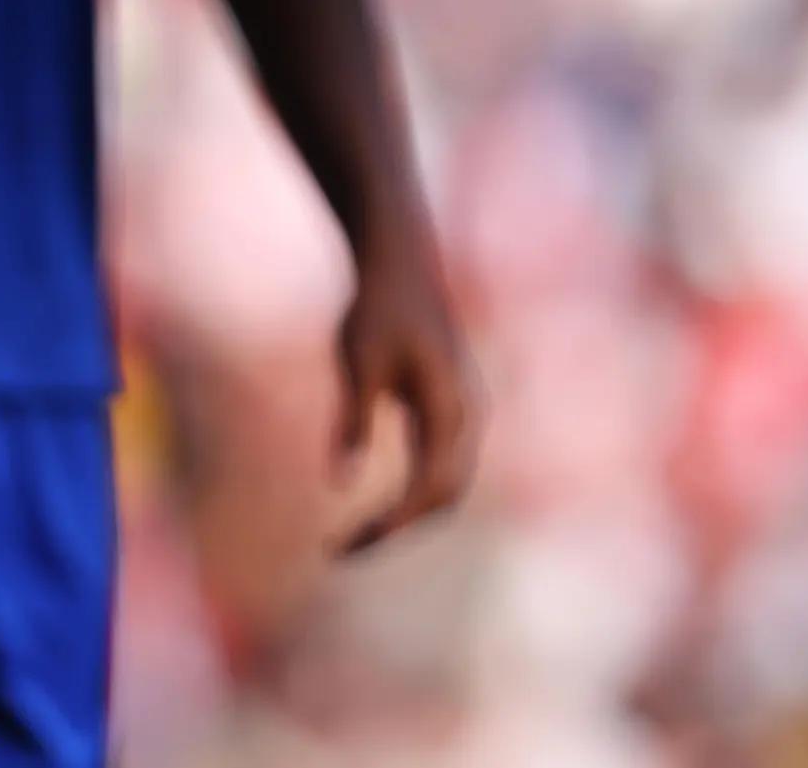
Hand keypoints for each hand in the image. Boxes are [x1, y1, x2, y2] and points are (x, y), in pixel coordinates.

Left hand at [334, 233, 480, 549]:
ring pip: (446, 483)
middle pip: (444, 495)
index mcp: (450, 408)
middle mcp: (468, 416)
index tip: (345, 548)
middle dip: (397, 529)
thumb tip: (339, 484)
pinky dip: (413, 492)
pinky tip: (377, 505)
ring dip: (407, 515)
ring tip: (356, 538)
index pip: (428, 488)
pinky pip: (440, 463)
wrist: (399, 255)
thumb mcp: (358, 361)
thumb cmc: (375, 304)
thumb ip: (353, 420)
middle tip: (342, 552)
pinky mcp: (450, 404)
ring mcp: (464, 410)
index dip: (389, 526)